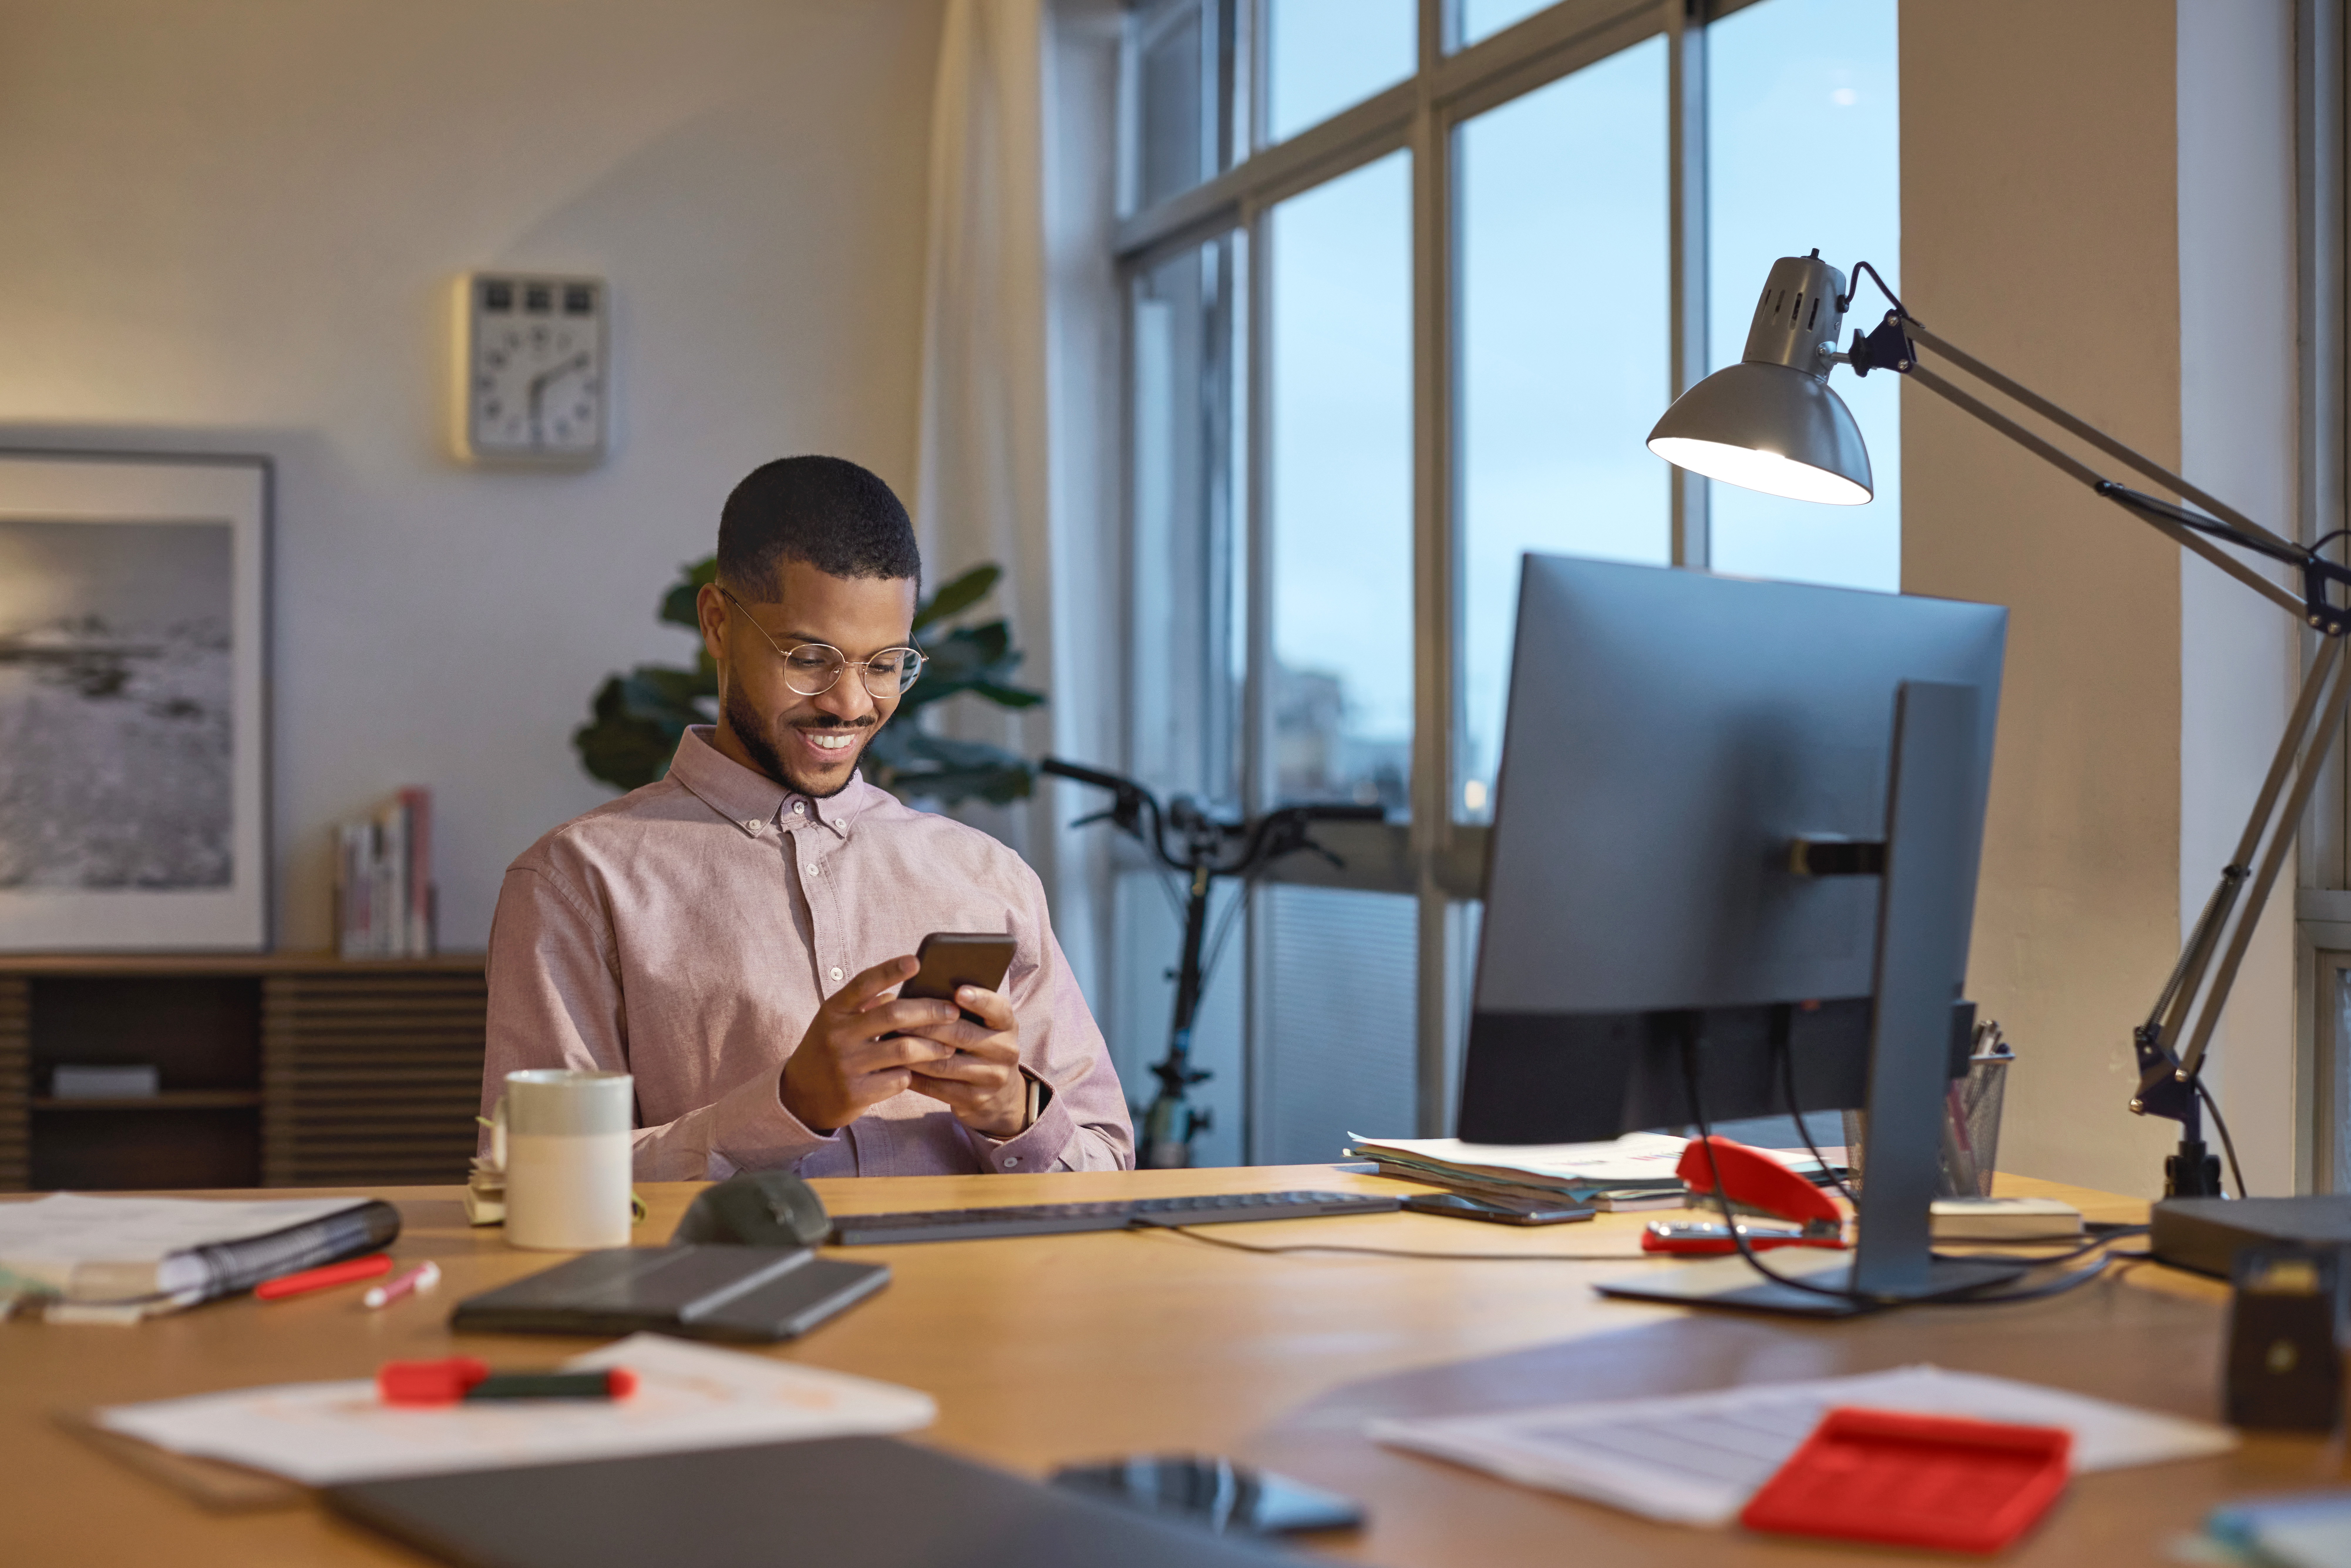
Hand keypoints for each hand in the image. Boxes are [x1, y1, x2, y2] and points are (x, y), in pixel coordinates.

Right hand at [779, 956, 960, 1133]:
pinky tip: (920, 1072)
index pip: (863, 983)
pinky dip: (912, 1074)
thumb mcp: (838, 1022)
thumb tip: (902, 992)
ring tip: (950, 1046)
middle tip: (953, 1012)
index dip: (890, 970)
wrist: (800, 1096)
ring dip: (933, 1047)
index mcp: (833, 1011)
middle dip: (930, 1012)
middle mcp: (838, 1035)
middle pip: (894, 1015)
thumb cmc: (829, 1049)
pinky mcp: (855, 1094)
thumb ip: (866, 1005)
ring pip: (903, 1050)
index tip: (916, 961)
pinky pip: (898, 1079)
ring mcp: (846, 1066)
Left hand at [899, 984, 1027, 1138]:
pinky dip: (914, 1076)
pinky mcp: (973, 1099)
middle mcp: (1005, 1050)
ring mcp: (991, 1077)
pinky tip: (895, 1066)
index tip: (958, 991)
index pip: (998, 1009)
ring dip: (914, 1052)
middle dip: (926, 1025)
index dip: (979, 1000)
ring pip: (945, 1063)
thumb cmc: (980, 1046)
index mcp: (1007, 1025)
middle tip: (896, 1016)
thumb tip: (921, 991)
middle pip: (962, 1034)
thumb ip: (963, 1009)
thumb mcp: (984, 1026)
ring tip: (889, 1041)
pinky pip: (937, 1087)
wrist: (1000, 1095)